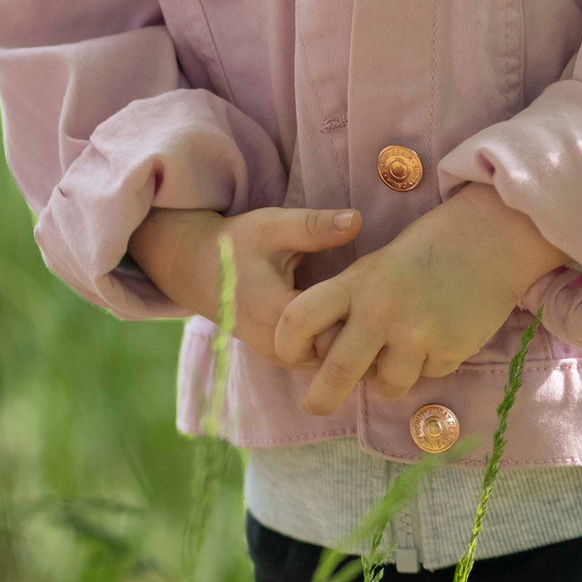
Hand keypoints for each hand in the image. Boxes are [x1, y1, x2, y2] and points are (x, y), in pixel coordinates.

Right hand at [128, 205, 362, 358]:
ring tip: (375, 312)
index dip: (367, 314)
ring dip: (351, 340)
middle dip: (364, 330)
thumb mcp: (272, 226)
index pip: (341, 332)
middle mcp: (278, 347)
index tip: (385, 292)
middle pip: (340, 353)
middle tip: (388, 304)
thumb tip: (358, 219)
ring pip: (331, 362)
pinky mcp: (279, 358)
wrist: (192, 267)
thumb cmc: (235, 243)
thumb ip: (315, 226)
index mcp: (278, 314)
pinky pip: (319, 360)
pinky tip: (352, 320)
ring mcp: (278, 357)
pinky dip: (336, 344)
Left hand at [272, 184, 566, 415]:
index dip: (285, 343)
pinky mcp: (450, 351)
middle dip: (320, 398)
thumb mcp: (372, 270)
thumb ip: (347, 307)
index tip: (288, 355)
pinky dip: (426, 366)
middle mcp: (380, 311)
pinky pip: (426, 376)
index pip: (298, 318)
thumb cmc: (420, 255)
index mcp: (354, 284)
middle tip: (315, 407)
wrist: (485, 241)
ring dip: (387, 379)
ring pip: (386, 385)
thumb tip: (325, 356)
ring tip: (400, 350)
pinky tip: (437, 335)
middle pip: (336, 371)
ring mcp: (417, 334)